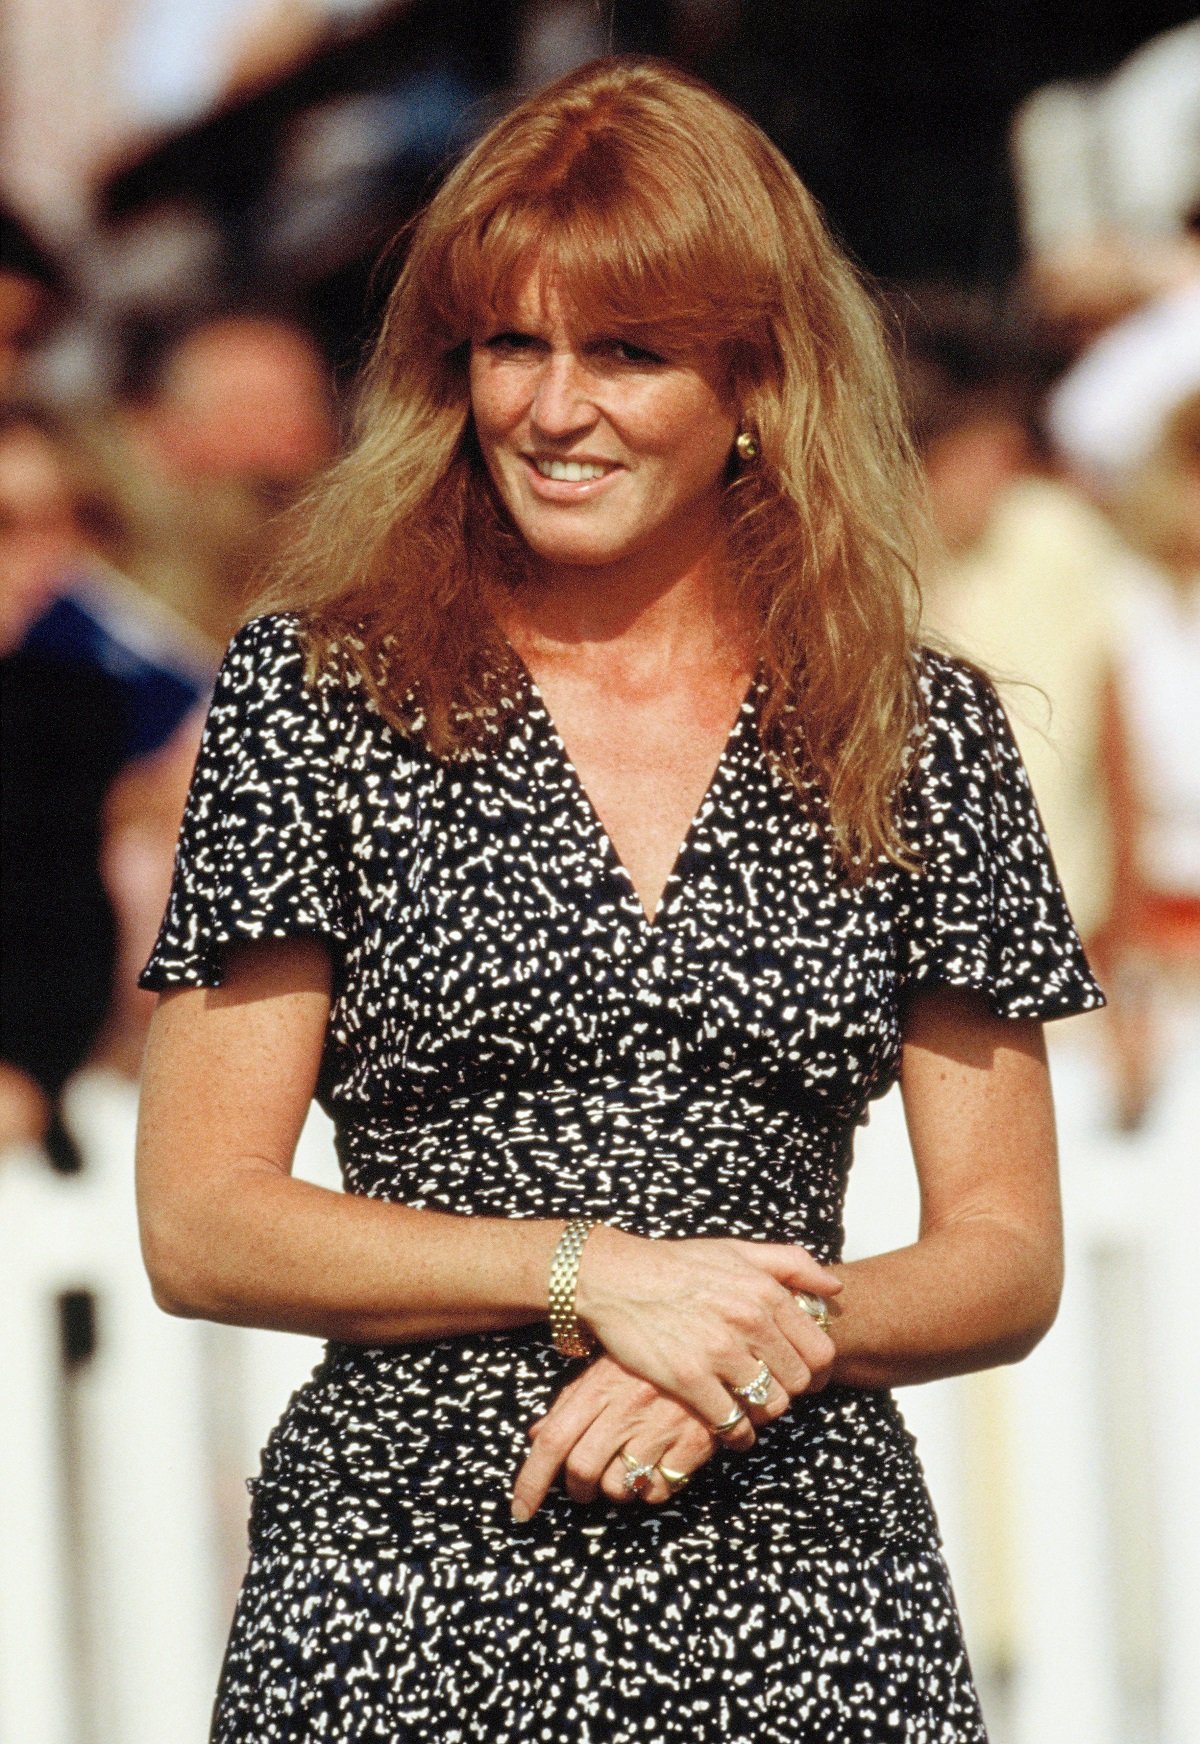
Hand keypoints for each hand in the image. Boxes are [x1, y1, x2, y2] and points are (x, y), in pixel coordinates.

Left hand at [511, 1354, 717, 1520]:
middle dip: (578, 1490)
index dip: (532, 1480)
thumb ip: (572, 1400)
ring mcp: (661, 1426)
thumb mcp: (609, 1367)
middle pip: (583, 1469)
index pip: (555, 1440)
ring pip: (619, 1486)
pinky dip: (651, 1490)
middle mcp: (628, 1407)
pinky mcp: (693, 1443)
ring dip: (616, 1490)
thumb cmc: (654, 1359)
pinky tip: (657, 1468)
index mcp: (601, 1386)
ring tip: (627, 1471)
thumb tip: (536, 1437)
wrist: (715, 1344)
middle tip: (584, 1489)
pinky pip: (658, 1490)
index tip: (521, 1510)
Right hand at [571, 1227, 839, 1432]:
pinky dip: (737, 1434)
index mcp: (766, 1291)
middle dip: (790, 1392)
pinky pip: (732, 1423)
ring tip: (751, 1409)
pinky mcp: (690, 1379)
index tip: (802, 1377)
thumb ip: (791, 1262)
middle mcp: (749, 1321)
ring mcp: (719, 1352)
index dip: (816, 1370)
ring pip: (769, 1405)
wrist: (618, 1277)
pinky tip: (731, 1429)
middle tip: (773, 1392)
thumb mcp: (738, 1250)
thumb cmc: (679, 1264)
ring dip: (763, 1413)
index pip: (820, 1349)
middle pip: (798, 1382)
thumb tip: (834, 1287)